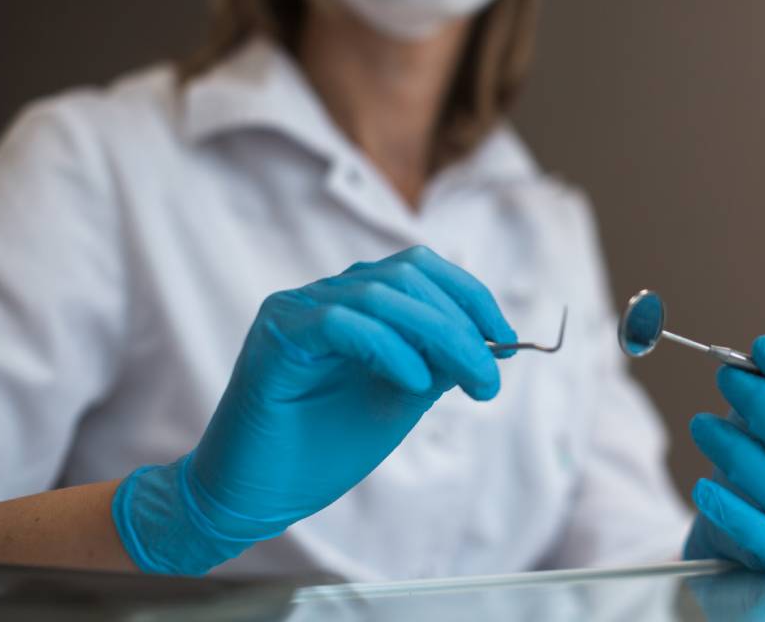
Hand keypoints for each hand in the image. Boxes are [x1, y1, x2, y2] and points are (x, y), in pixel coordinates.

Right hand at [112, 246, 515, 574]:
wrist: (256, 496)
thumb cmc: (323, 447)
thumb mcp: (400, 398)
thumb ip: (438, 362)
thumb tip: (491, 339)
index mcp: (356, 302)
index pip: (421, 269)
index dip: (471, 296)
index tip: (507, 340)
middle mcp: (325, 294)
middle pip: (409, 277)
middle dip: (463, 323)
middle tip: (490, 377)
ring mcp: (296, 309)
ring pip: (383, 295)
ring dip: (441, 337)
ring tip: (470, 382)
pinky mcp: (275, 336)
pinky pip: (342, 321)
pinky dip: (388, 347)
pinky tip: (414, 381)